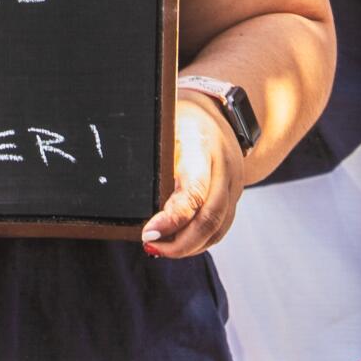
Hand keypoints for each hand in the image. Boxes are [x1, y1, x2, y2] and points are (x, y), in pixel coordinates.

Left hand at [140, 90, 243, 258]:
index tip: (148, 233)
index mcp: (202, 146)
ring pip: (217, 229)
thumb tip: (125, 189)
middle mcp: (225, 168)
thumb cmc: (182, 118)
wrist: (219, 111)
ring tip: (159, 249)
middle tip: (150, 246)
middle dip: (179, 243)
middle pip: (210, 218)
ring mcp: (234, 185)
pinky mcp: (235, 197)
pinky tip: (177, 244)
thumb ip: (154, 158)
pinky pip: (220, 228)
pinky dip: (199, 242)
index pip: (194, 191)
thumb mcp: (164, 126)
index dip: (173, 218)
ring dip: (188, 246)